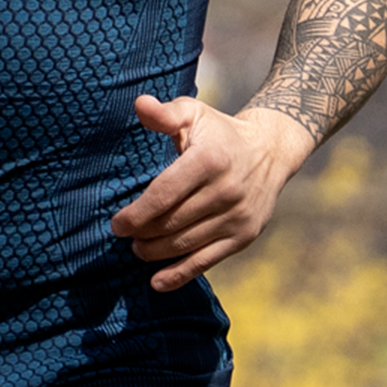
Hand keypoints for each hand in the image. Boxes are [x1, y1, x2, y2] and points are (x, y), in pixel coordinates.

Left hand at [110, 95, 308, 290]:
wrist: (270, 151)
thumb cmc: (219, 132)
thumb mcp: (194, 113)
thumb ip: (165, 113)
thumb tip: (139, 104)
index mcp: (209, 160)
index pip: (165, 194)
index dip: (137, 213)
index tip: (117, 224)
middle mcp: (226, 191)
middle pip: (172, 222)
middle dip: (142, 234)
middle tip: (125, 236)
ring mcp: (237, 217)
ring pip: (186, 244)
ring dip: (156, 252)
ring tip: (138, 249)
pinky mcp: (244, 236)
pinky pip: (207, 261)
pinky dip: (180, 274)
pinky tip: (157, 282)